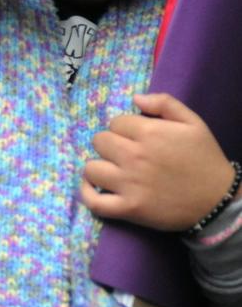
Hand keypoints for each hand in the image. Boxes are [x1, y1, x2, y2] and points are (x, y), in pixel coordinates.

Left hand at [81, 93, 235, 230]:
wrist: (219, 200)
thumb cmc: (204, 159)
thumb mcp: (193, 123)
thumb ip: (165, 103)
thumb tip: (135, 98)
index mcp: (150, 133)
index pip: (116, 123)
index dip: (124, 128)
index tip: (135, 138)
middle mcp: (134, 156)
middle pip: (100, 141)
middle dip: (110, 145)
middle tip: (125, 154)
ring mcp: (129, 183)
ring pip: (91, 168)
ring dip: (99, 168)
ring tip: (112, 171)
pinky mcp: (128, 208)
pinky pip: (93, 201)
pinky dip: (87, 194)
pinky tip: (93, 187)